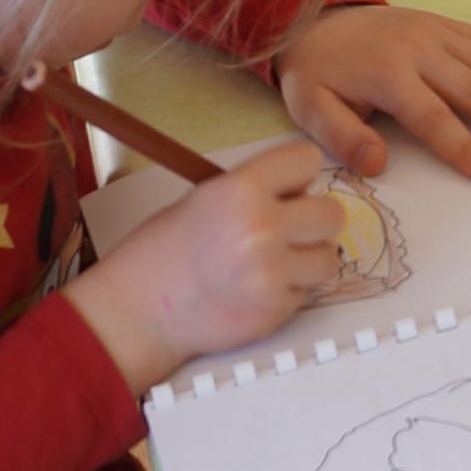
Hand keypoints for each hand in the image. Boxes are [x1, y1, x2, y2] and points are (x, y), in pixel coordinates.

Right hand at [64, 144, 355, 390]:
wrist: (139, 310)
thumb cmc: (166, 251)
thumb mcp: (206, 199)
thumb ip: (257, 191)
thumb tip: (304, 193)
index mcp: (239, 189)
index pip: (307, 161)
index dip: (299, 177)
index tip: (288, 191)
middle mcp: (260, 226)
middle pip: (332, 213)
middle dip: (312, 223)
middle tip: (285, 233)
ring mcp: (271, 272)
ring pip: (328, 257)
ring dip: (307, 261)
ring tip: (270, 265)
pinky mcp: (275, 309)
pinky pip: (308, 292)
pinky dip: (289, 292)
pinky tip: (255, 291)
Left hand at [271, 4, 470, 182]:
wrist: (314, 17)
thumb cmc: (317, 73)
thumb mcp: (310, 107)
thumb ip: (342, 137)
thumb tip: (379, 164)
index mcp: (387, 74)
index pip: (432, 117)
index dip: (463, 147)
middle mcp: (419, 49)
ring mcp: (435, 32)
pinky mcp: (443, 24)